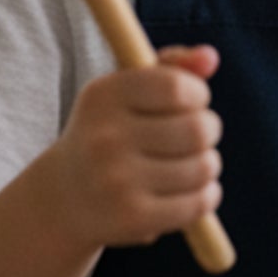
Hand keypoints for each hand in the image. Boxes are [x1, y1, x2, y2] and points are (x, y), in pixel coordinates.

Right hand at [51, 43, 222, 249]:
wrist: (66, 196)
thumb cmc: (110, 130)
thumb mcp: (127, 89)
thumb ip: (171, 66)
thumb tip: (210, 57)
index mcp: (103, 96)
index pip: (176, 87)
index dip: (197, 94)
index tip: (191, 102)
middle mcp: (104, 138)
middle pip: (197, 129)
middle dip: (209, 129)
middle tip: (197, 135)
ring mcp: (116, 182)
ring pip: (203, 167)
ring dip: (209, 164)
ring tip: (194, 163)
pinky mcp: (132, 219)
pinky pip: (197, 203)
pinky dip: (208, 195)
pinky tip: (196, 190)